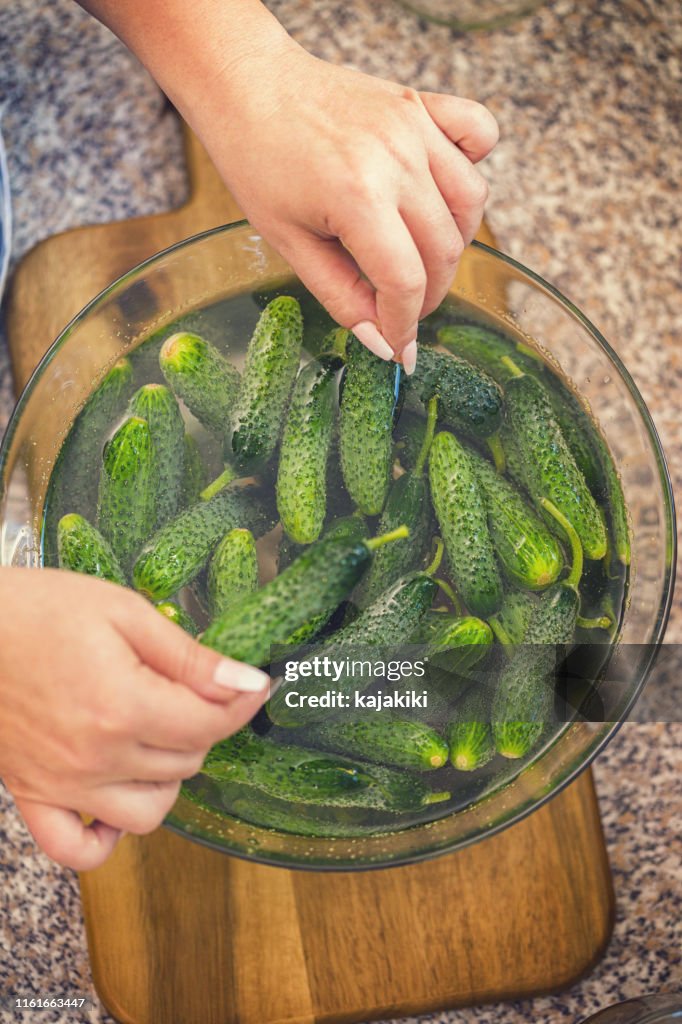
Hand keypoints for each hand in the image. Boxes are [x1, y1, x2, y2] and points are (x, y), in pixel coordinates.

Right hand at [0, 568, 267, 870]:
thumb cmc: (38, 610)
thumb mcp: (123, 613)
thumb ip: (188, 657)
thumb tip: (248, 683)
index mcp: (124, 706)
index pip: (210, 725)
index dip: (241, 703)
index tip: (251, 684)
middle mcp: (96, 757)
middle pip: (186, 763)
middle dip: (203, 727)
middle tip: (189, 690)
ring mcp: (63, 785)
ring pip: (149, 812)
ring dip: (168, 778)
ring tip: (156, 736)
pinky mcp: (31, 795)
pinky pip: (77, 849)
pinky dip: (105, 837)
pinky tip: (116, 798)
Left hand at [80, 0, 497, 369]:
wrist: (247, 84)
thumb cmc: (257, 160)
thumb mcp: (288, 242)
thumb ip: (340, 295)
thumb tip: (380, 341)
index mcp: (357, 196)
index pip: (405, 281)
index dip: (405, 324)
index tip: (400, 347)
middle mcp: (396, 159)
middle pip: (443, 250)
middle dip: (428, 294)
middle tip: (402, 310)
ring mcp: (414, 127)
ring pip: (470, 205)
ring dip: (453, 244)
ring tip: (418, 258)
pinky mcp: (421, 104)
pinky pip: (479, 134)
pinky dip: (473, 168)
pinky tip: (442, 193)